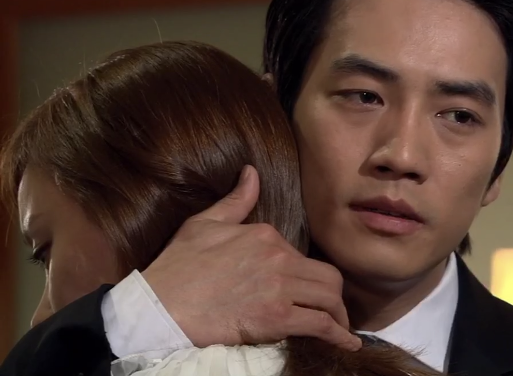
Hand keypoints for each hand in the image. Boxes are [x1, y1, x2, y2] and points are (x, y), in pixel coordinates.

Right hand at [142, 165, 360, 349]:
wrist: (160, 305)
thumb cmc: (178, 265)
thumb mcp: (205, 223)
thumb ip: (236, 200)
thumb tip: (252, 172)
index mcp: (266, 235)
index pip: (304, 255)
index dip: (309, 274)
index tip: (309, 288)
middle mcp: (279, 257)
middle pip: (329, 276)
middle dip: (336, 296)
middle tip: (334, 310)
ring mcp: (280, 288)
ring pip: (330, 299)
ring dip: (340, 316)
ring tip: (341, 328)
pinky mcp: (277, 318)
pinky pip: (320, 325)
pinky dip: (339, 335)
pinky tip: (348, 344)